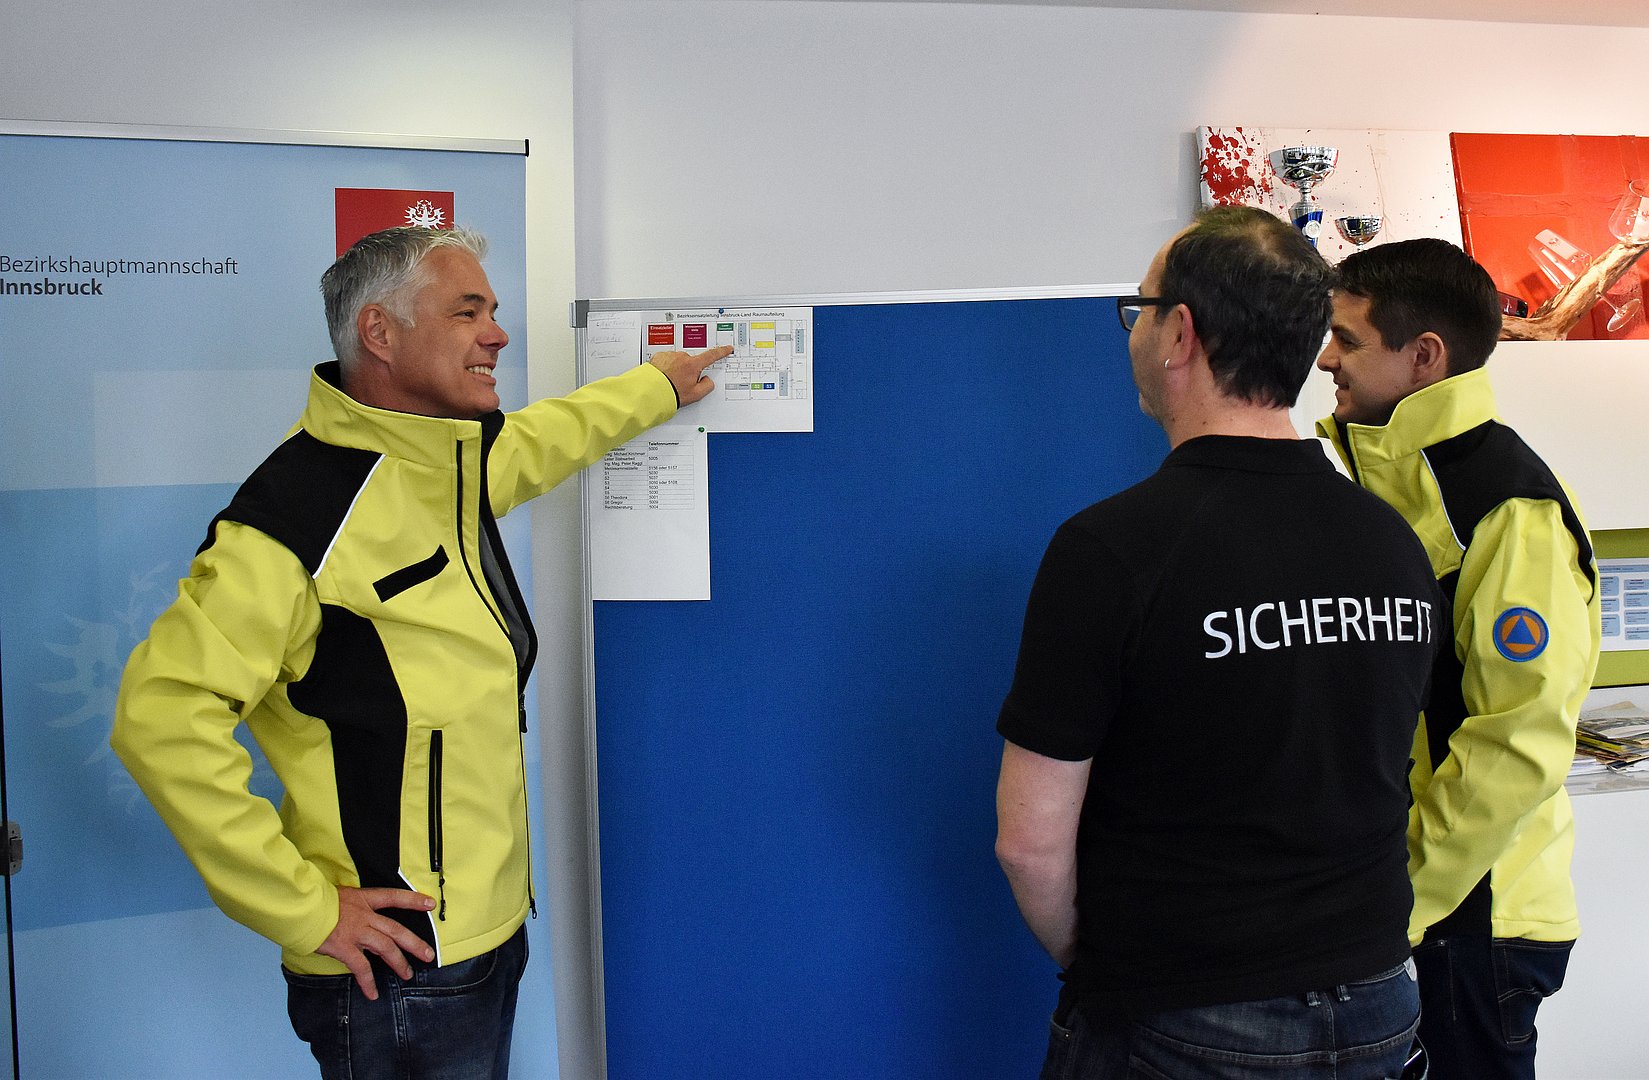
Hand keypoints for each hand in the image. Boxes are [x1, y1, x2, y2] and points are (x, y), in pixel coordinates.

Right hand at [316, 885, 437, 999]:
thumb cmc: (316, 901)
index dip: (413, 900)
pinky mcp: (345, 948)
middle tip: (428, 954)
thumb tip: (358, 918)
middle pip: (396, 929)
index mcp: (364, 900)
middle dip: (414, 943)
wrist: (301, 907)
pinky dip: (368, 982)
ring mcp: (357, 932)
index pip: (394, 897)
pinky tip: (373, 993)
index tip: (430, 904)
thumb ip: (353, 907)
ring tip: (407, 975)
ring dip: (398, 962)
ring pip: (386, 948)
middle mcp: (365, 915)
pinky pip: (362, 968)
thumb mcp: (340, 896)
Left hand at [649, 345, 731, 407]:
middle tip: (681, 383)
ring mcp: (670, 356)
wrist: (651, 392)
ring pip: (678, 361)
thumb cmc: (671, 394)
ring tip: (670, 381)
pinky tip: (663, 377)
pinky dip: (666, 367)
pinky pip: (666, 360)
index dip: (721, 352)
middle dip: (689, 370)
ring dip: (676, 369)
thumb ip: (707, 386)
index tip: (727, 348)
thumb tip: (707, 380)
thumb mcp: (695, 395)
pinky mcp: (659, 357)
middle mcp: (681, 357)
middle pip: (691, 362)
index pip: (712, 356)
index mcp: (693, 365)